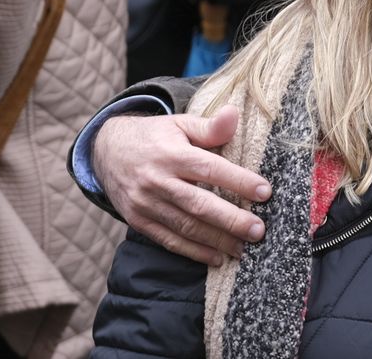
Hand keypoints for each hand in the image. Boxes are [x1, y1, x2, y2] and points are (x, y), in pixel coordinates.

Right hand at [94, 106, 269, 264]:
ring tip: (244, 248)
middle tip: (258, 230)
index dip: (238, 181)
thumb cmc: (155, 137)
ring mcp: (145, 204)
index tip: (265, 192)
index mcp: (171, 154)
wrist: (106, 151)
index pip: (210, 169)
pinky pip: (169, 240)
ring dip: (216, 240)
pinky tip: (217, 257)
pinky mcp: (138, 221)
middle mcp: (157, 181)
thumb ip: (209, 126)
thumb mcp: (180, 124)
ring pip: (186, 226)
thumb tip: (234, 114)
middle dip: (231, 220)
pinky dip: (193, 252)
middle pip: (199, 204)